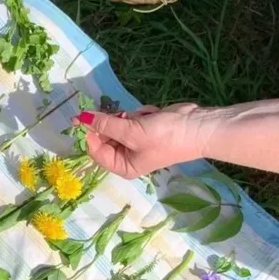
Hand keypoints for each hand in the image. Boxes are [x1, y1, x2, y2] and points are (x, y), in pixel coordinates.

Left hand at [78, 105, 205, 177]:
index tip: (83, 116)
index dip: (89, 134)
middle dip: (114, 122)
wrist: (197, 127)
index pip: (95, 150)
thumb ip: (105, 124)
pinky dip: (140, 114)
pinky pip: (131, 117)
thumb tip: (81, 118)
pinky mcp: (143, 127)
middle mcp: (127, 156)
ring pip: (117, 122)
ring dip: (129, 117)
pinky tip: (153, 115)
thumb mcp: (131, 132)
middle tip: (124, 116)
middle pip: (104, 135)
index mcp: (123, 166)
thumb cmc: (164, 137)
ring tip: (143, 118)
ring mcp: (135, 140)